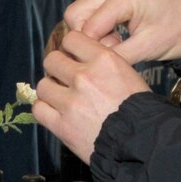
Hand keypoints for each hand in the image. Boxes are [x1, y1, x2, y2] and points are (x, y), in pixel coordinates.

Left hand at [34, 28, 149, 162]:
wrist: (141, 143)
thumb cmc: (140, 110)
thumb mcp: (128, 75)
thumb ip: (102, 65)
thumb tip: (82, 61)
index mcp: (104, 60)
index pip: (71, 39)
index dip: (70, 49)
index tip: (73, 58)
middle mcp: (84, 76)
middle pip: (52, 60)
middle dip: (57, 69)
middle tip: (65, 80)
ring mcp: (70, 101)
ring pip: (43, 85)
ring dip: (50, 91)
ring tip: (61, 99)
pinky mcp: (61, 125)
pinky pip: (39, 109)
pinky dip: (45, 110)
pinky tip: (55, 112)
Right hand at [60, 0, 180, 65]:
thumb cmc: (180, 28)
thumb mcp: (149, 47)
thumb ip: (117, 56)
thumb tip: (90, 68)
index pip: (86, 26)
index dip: (92, 48)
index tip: (108, 60)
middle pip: (75, 15)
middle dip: (86, 38)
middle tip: (111, 51)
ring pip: (80, 13)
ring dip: (91, 33)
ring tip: (116, 45)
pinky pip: (92, 11)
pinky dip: (98, 27)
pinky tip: (118, 37)